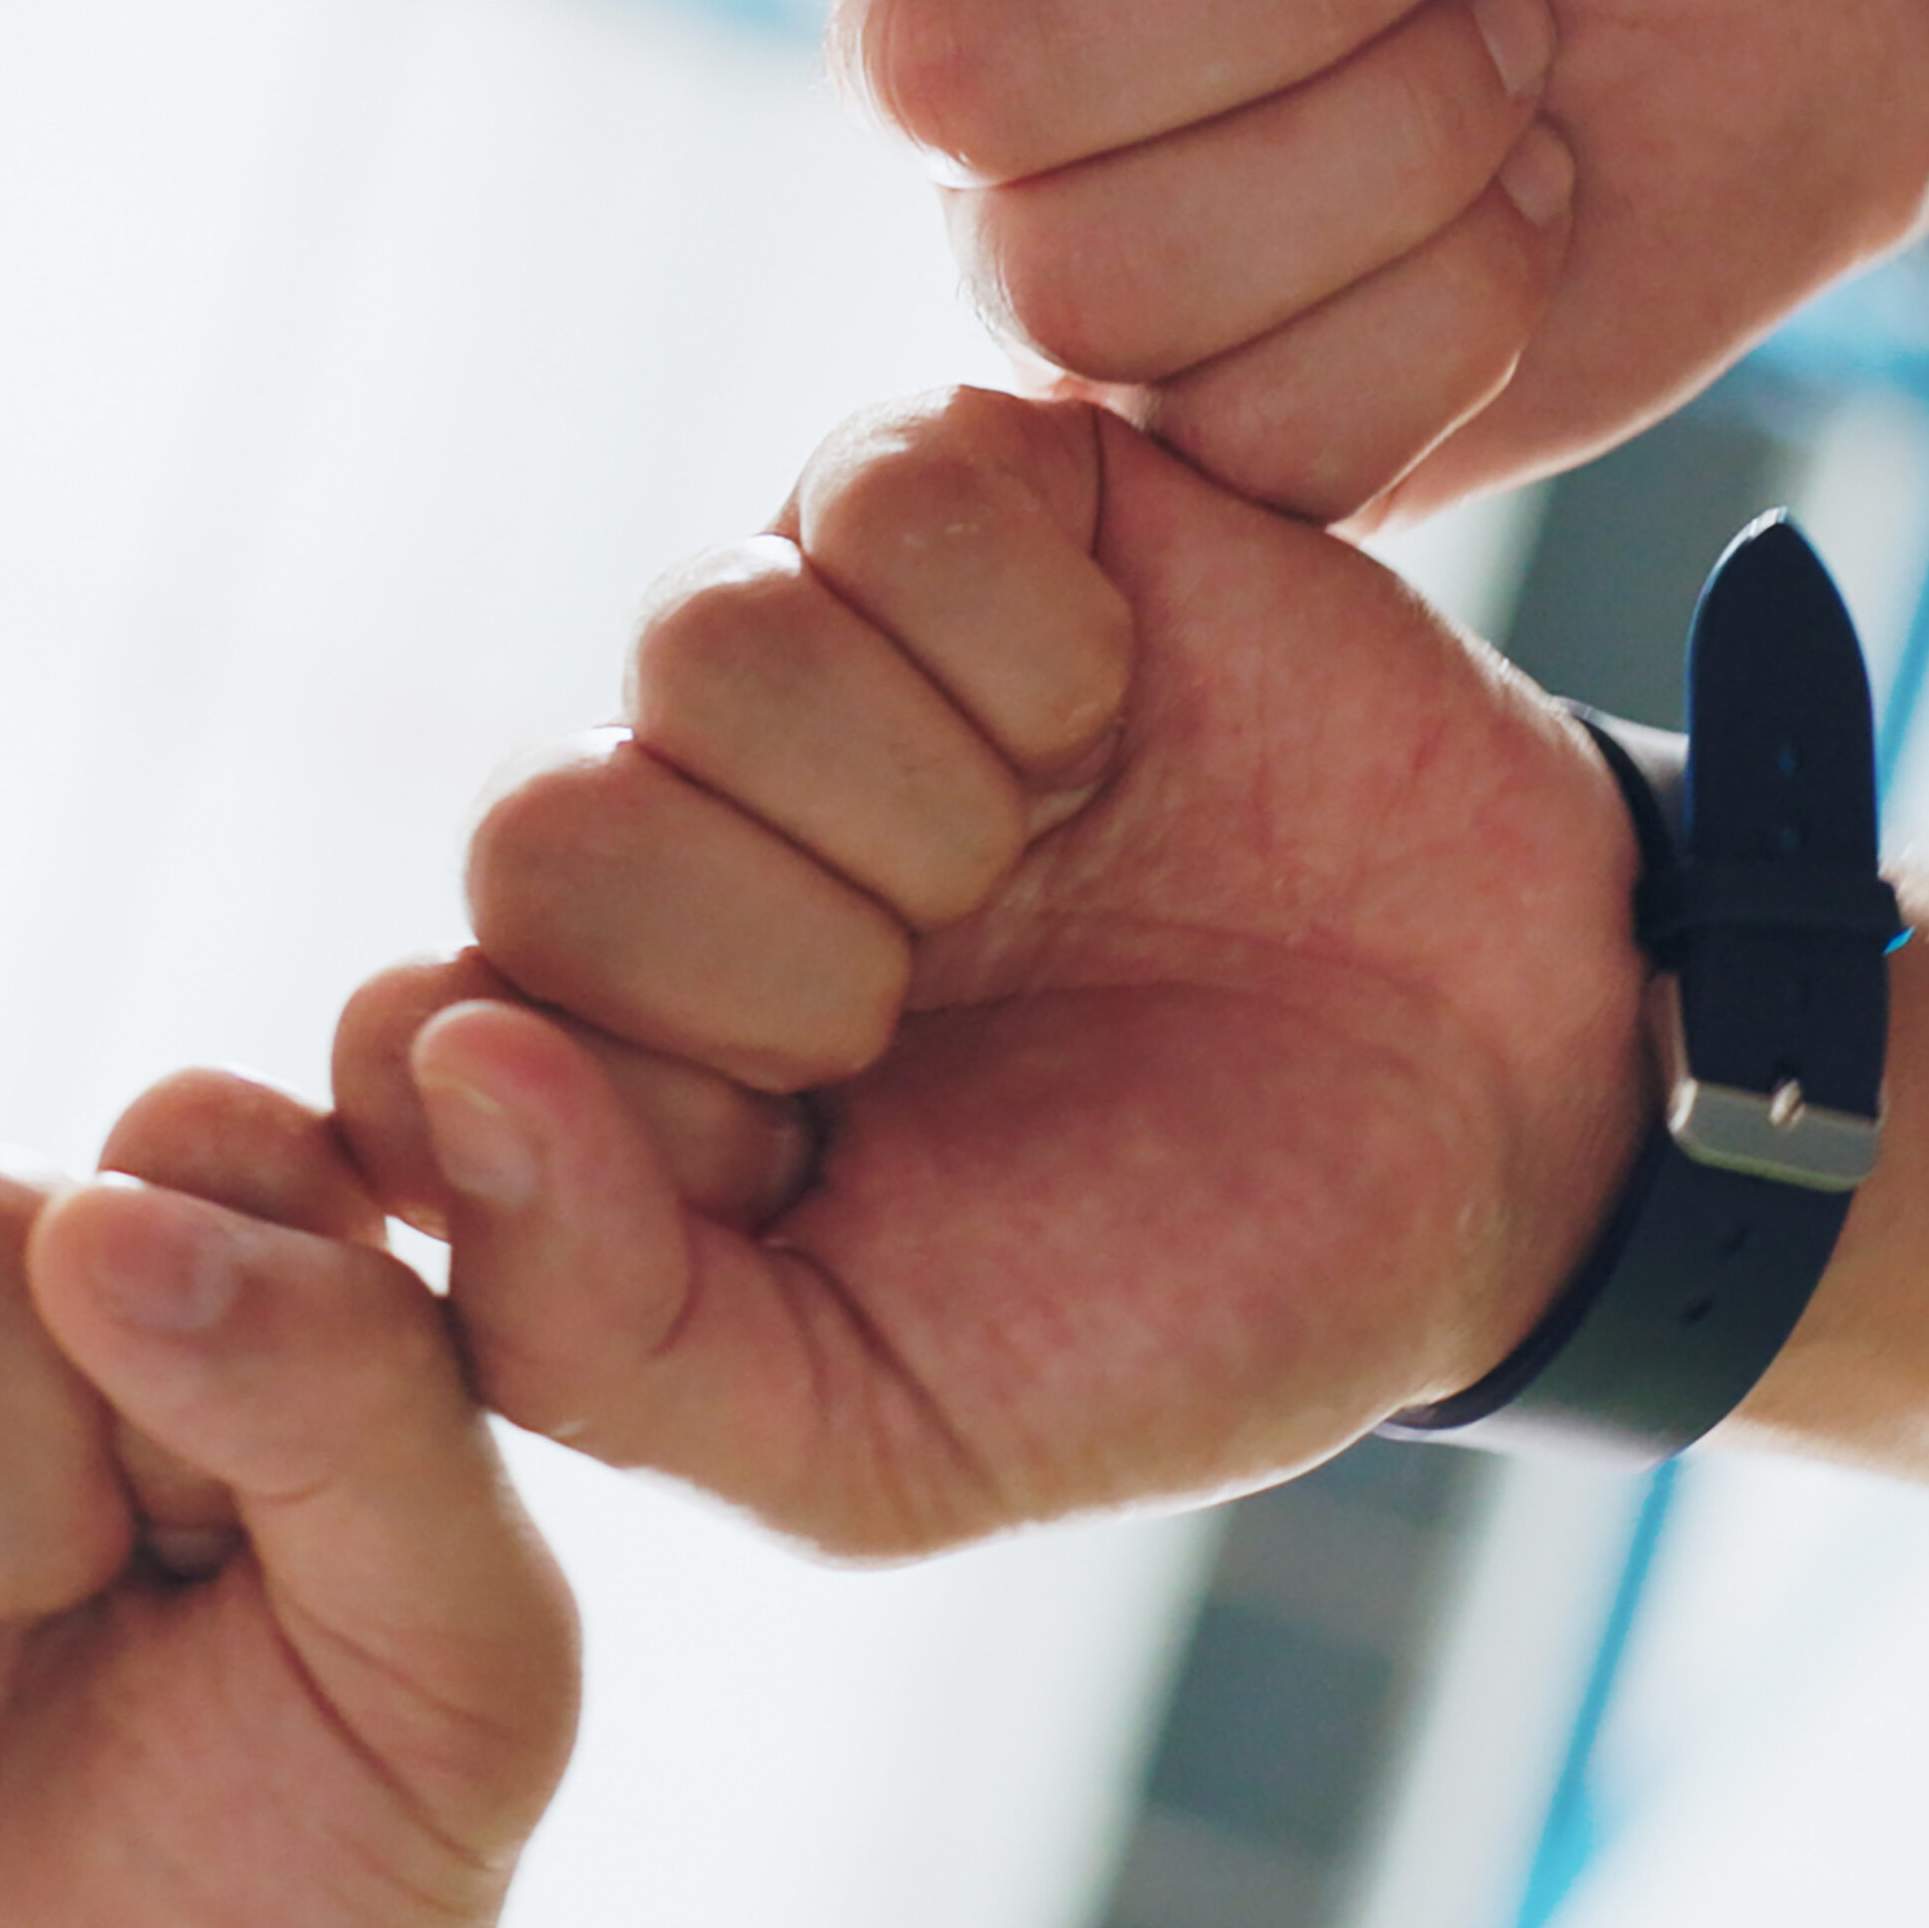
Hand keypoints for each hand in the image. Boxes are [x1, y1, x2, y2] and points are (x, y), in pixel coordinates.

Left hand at [348, 389, 1646, 1553]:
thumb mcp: (884, 1437)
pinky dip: (1035, 636)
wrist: (1510, 1117)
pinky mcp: (963, 497)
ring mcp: (803, 659)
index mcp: (595, 1080)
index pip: (417, 1041)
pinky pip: (883, 490)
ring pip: (700, 642)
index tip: (803, 1162)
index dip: (619, 1110)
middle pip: (541, 835)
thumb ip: (600, 1333)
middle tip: (946, 1009)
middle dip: (785, 963)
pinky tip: (1117, 717)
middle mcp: (663, 850)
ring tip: (1045, 856)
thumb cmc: (1181, 1293)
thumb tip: (444, 1070)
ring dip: (926, 796)